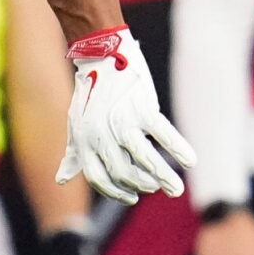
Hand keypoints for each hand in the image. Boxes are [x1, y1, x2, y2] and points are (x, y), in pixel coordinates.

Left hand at [56, 27, 193, 203]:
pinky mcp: (143, 108)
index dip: (115, 192)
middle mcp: (101, 135)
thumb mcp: (75, 125)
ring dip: (163, 178)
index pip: (98, 178)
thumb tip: (62, 179)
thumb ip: (73, 154)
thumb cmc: (90, 95)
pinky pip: (164, 135)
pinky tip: (190, 161)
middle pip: (123, 172)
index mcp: (84, 141)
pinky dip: (179, 149)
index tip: (130, 197)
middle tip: (153, 188)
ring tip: (175, 189)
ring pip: (145, 160)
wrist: (102, 57)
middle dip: (140, 185)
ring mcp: (123, 122)